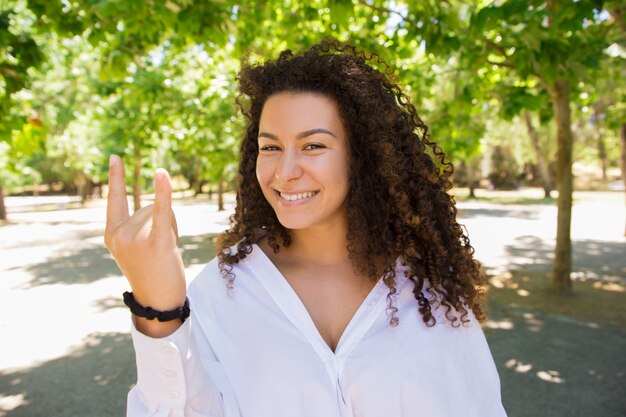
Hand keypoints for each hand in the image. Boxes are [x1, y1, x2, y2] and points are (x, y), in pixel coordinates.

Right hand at [104, 155, 185, 335]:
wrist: (158, 303)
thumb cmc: (153, 273)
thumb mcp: (138, 247)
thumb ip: (142, 224)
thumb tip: (161, 199)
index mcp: (111, 234)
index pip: (115, 199)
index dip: (117, 177)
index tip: (116, 156)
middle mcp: (119, 234)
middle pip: (151, 206)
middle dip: (163, 223)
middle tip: (159, 251)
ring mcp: (134, 239)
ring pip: (163, 212)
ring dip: (172, 228)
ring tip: (166, 253)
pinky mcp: (155, 243)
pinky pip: (162, 213)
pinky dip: (164, 193)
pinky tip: (160, 174)